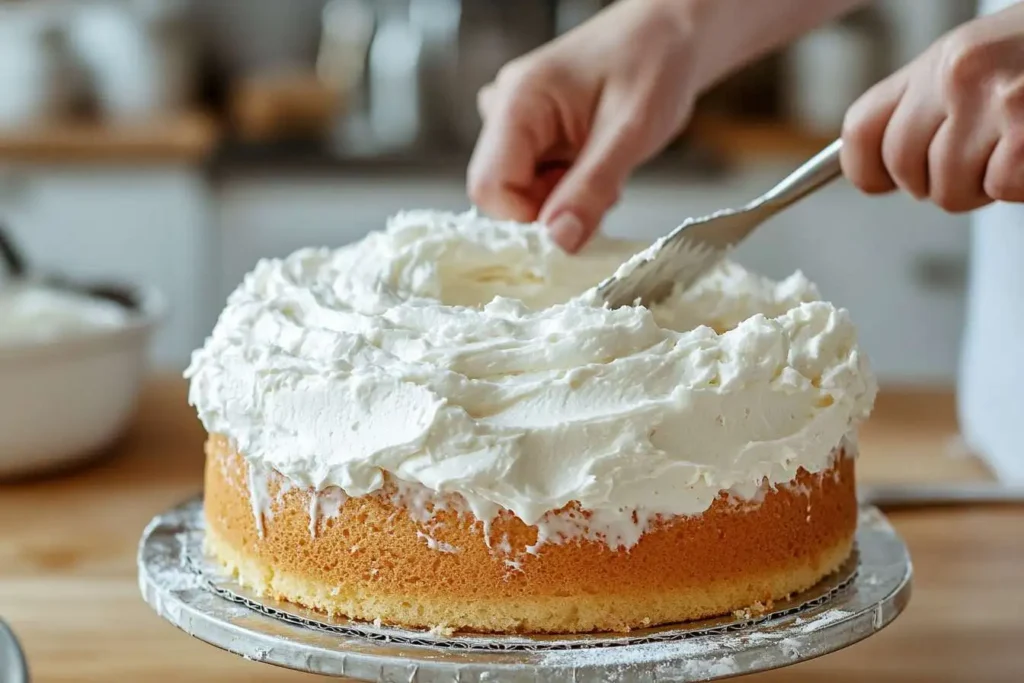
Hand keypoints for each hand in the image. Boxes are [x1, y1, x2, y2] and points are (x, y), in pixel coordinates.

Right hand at [467, 0, 699, 251]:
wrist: (673, 34)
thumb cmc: (656, 62)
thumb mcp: (631, 131)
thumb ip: (592, 187)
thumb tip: (558, 240)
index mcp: (518, 101)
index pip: (489, 187)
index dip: (527, 218)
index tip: (574, 224)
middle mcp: (506, 111)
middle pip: (503, 193)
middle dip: (552, 208)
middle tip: (602, 189)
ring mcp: (518, 123)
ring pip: (523, 192)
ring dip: (565, 199)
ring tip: (607, 168)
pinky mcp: (535, 135)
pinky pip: (538, 181)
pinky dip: (570, 188)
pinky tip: (598, 163)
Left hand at [842, 3, 1023, 211]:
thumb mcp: (983, 61)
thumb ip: (930, 105)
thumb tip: (877, 168)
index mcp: (941, 58)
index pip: (861, 131)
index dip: (868, 170)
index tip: (883, 181)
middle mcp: (960, 75)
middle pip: (905, 171)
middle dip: (940, 182)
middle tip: (983, 161)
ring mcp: (1000, 103)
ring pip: (951, 192)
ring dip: (987, 185)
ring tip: (1021, 147)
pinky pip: (1002, 189)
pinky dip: (1023, 185)